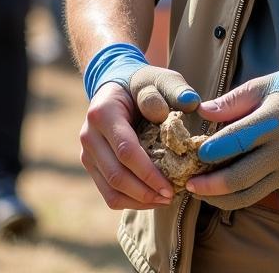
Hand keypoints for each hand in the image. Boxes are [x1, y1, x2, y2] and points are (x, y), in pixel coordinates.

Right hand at [79, 44, 200, 209]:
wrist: (117, 85)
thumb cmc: (143, 83)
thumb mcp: (159, 77)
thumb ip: (174, 88)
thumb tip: (190, 104)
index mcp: (103, 113)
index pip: (126, 150)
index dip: (148, 173)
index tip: (171, 186)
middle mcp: (89, 135)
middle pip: (116, 175)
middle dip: (145, 192)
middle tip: (171, 197)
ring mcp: (88, 153)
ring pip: (110, 190)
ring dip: (138, 201)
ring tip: (164, 200)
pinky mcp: (92, 165)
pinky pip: (108, 192)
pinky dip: (130, 200)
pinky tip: (151, 198)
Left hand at [188, 48, 278, 210]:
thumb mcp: (263, 84)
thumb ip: (232, 101)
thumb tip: (203, 112)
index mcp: (274, 120)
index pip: (237, 141)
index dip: (212, 150)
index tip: (192, 153)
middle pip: (240, 177)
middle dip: (210, 185)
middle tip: (188, 182)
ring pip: (248, 194)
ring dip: (220, 197)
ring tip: (199, 191)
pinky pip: (259, 193)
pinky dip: (236, 195)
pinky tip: (219, 189)